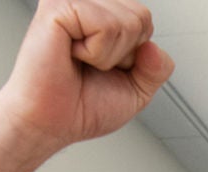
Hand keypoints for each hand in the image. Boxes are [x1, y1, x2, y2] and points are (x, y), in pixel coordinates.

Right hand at [0, 0, 173, 151]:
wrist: (50, 124)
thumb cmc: (81, 106)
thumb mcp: (135, 91)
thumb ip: (157, 68)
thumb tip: (154, 47)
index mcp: (100, 14)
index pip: (144, 18)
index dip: (134, 53)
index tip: (103, 67)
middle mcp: (85, 3)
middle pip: (141, 16)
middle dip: (125, 53)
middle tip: (91, 65)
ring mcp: (70, 1)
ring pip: (128, 21)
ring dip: (108, 55)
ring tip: (80, 61)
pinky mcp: (58, 7)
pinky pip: (106, 26)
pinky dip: (96, 53)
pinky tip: (72, 55)